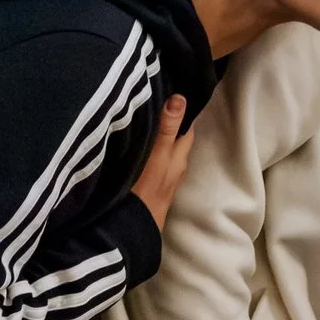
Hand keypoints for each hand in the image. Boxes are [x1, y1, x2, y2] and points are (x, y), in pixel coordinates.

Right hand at [132, 94, 194, 232]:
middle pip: (175, 139)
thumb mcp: (159, 155)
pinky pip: (149, 162)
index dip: (182, 111)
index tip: (174, 92)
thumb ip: (168, 129)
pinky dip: (145, 151)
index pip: (186, 128)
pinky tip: (133, 146)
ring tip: (143, 118)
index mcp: (179, 157)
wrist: (133, 227)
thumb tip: (180, 99)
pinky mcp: (147, 187)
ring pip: (162, 151)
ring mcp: (160, 178)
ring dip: (155, 137)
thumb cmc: (148, 189)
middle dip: (168, 123)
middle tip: (155, 101)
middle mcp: (174, 167)